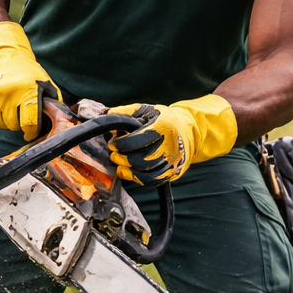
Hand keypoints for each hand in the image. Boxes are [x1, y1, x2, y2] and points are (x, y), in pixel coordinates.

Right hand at [0, 21, 61, 138]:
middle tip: (18, 112)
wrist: (0, 54)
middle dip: (18, 124)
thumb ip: (51, 103)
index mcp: (27, 91)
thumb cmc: (26, 72)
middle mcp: (7, 93)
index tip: (30, 132)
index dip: (31, 132)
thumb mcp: (44, 83)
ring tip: (8, 107)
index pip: (29, 123)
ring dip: (4, 121)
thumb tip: (57, 122)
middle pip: (13, 126)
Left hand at [109, 95, 237, 184]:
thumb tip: (105, 115)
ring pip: (144, 172)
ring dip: (127, 169)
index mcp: (163, 127)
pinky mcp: (171, 172)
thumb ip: (125, 112)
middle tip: (114, 154)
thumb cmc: (163, 120)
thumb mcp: (146, 111)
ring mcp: (171, 161)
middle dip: (121, 158)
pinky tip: (126, 172)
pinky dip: (135, 178)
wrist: (187, 132)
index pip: (137, 140)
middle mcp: (169, 146)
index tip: (113, 143)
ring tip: (119, 162)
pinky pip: (151, 181)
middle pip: (140, 159)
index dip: (120, 144)